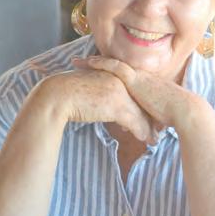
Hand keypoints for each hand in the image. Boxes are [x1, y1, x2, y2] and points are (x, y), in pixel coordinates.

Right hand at [37, 69, 155, 142]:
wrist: (58, 95)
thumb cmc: (69, 95)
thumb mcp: (92, 92)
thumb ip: (104, 97)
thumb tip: (112, 110)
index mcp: (114, 75)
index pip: (134, 94)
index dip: (142, 108)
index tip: (148, 120)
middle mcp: (120, 81)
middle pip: (140, 103)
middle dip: (149, 119)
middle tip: (156, 132)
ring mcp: (119, 92)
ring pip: (140, 114)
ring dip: (147, 129)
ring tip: (152, 140)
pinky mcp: (116, 105)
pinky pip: (134, 121)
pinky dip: (140, 132)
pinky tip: (143, 140)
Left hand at [72, 56, 198, 130]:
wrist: (182, 110)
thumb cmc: (171, 117)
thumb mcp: (150, 118)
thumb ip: (137, 120)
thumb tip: (126, 128)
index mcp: (142, 84)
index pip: (119, 75)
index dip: (104, 72)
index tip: (91, 71)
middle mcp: (139, 76)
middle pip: (111, 67)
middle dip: (93, 64)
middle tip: (77, 62)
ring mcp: (137, 76)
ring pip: (110, 64)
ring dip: (92, 62)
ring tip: (75, 61)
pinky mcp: (136, 79)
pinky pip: (115, 67)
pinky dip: (101, 64)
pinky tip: (88, 62)